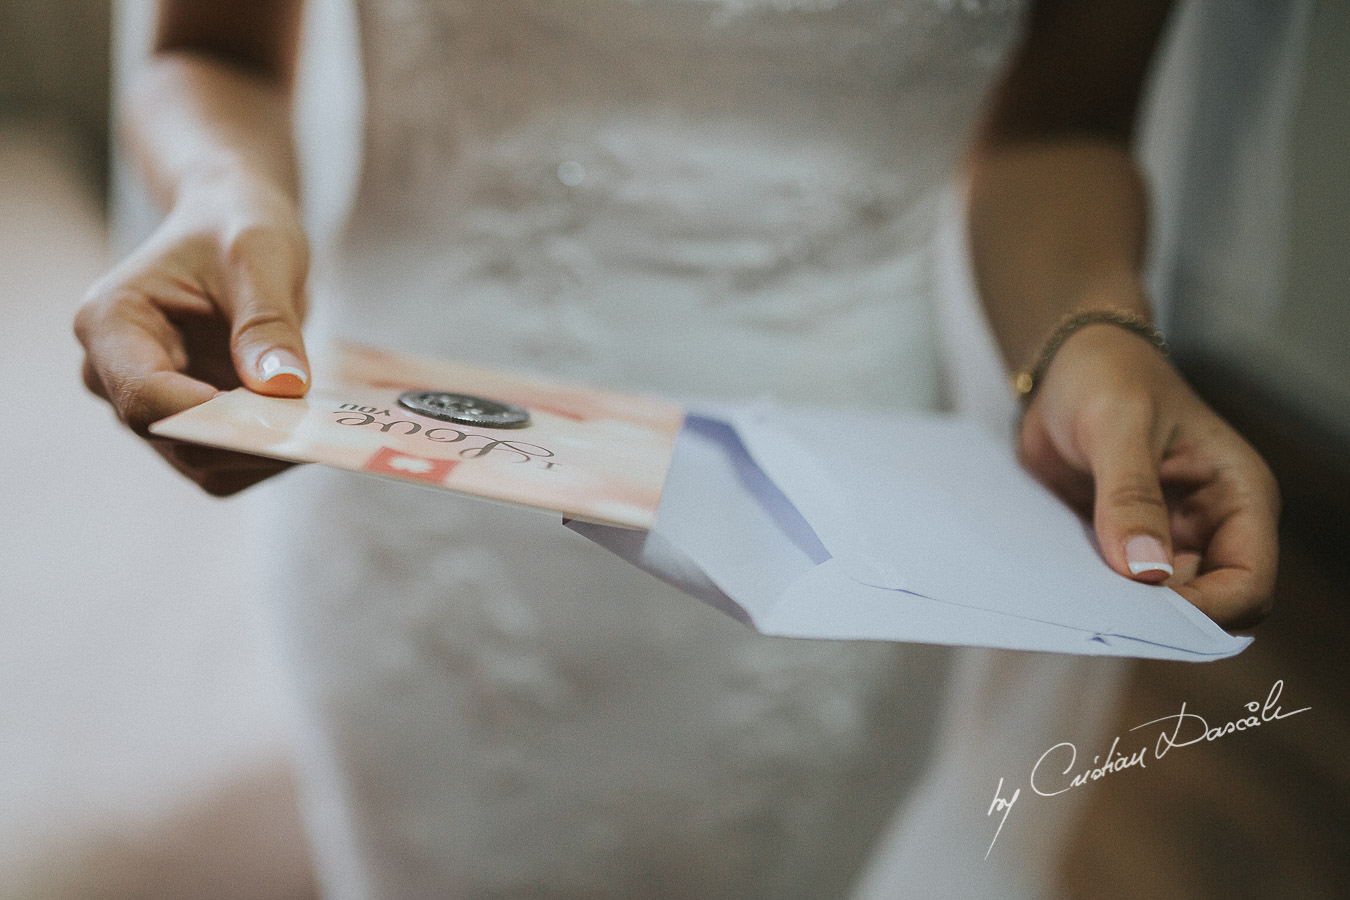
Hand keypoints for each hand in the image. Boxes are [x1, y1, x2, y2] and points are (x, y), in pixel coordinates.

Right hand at [75, 177, 310, 494]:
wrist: (231, 226)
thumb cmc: (236, 225)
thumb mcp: (260, 253)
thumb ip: (268, 320)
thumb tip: (281, 387)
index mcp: (111, 321)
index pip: (146, 398)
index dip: (211, 419)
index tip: (280, 414)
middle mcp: (112, 374)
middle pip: (175, 438)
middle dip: (250, 438)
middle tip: (320, 422)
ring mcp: (148, 406)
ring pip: (204, 464)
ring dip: (266, 452)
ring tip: (319, 417)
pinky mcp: (185, 426)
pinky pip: (226, 464)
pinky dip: (269, 453)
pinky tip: (305, 420)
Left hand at [1017, 324, 1279, 629]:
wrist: (1066, 365)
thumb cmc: (1107, 376)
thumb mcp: (1118, 425)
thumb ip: (1130, 496)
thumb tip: (1145, 573)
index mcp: (1237, 496)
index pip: (1248, 584)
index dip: (1205, 611)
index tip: (1144, 611)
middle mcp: (1211, 527)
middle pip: (1207, 609)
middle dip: (1160, 620)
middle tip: (1101, 617)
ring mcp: (1167, 540)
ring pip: (1159, 606)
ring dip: (1122, 611)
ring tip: (1076, 604)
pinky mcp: (1123, 545)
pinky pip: (1116, 589)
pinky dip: (1094, 595)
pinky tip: (1060, 589)